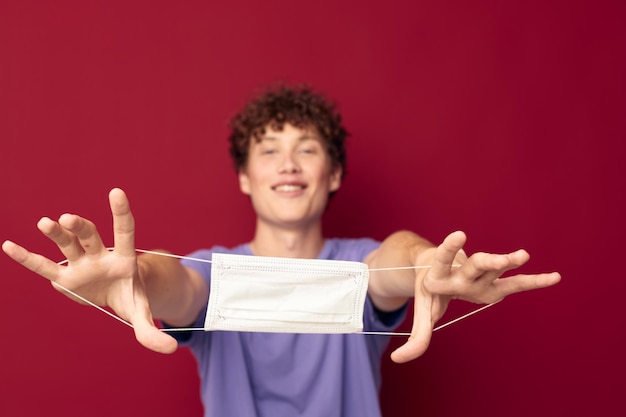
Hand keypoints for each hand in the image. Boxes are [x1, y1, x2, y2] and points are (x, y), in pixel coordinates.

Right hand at [2, 188, 177, 353]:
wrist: (117, 295)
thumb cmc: (132, 296)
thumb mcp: (142, 314)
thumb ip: (153, 331)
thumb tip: (170, 350)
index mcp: (124, 258)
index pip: (125, 230)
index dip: (121, 212)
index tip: (116, 192)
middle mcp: (100, 255)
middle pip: (90, 236)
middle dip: (80, 227)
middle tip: (69, 218)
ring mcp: (80, 263)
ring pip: (67, 244)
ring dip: (56, 234)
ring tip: (45, 223)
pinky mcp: (64, 277)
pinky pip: (43, 266)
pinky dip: (27, 258)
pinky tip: (9, 246)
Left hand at [390, 231, 560, 362]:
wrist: (436, 268)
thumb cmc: (430, 291)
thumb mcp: (422, 313)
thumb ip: (416, 337)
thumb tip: (397, 360)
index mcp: (439, 276)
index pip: (443, 257)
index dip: (450, 248)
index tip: (459, 234)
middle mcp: (462, 272)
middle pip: (475, 264)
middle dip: (488, 262)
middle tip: (499, 259)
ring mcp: (479, 274)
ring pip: (494, 267)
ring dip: (507, 262)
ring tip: (523, 255)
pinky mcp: (493, 280)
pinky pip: (515, 282)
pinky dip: (533, 281)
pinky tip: (555, 278)